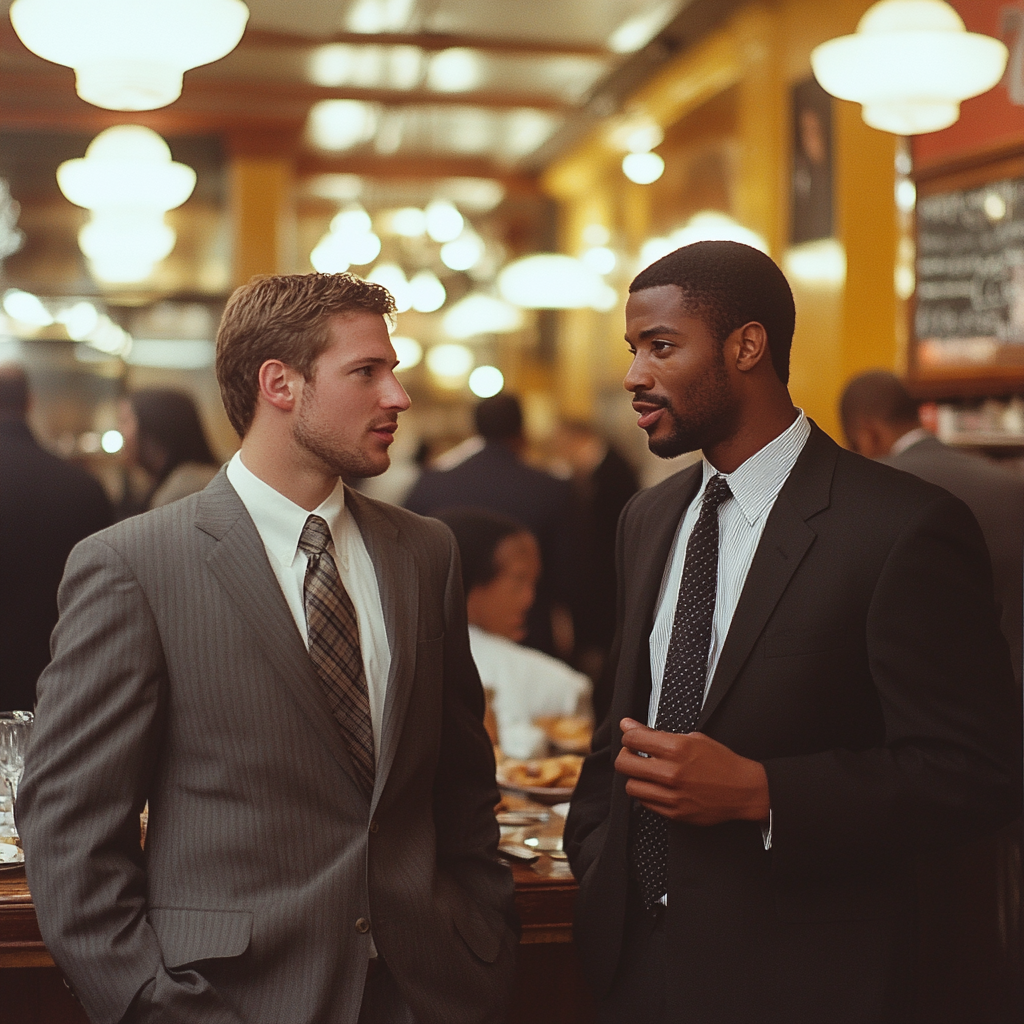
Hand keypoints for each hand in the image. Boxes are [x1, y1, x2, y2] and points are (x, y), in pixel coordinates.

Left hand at [615, 718, 769, 824]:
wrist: (744, 790)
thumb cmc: (721, 762)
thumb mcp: (693, 738)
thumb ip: (656, 733)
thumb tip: (628, 725)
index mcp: (676, 749)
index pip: (632, 739)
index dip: (628, 736)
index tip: (631, 737)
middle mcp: (671, 773)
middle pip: (624, 764)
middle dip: (625, 756)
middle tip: (633, 754)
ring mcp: (672, 795)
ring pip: (631, 786)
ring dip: (635, 777)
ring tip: (646, 773)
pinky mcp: (675, 813)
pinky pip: (645, 803)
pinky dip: (647, 793)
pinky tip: (657, 786)